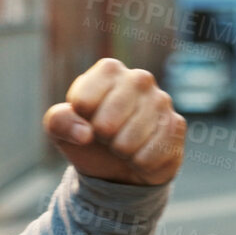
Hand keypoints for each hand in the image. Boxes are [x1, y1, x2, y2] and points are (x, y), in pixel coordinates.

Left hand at [43, 59, 186, 186]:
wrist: (119, 165)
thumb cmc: (88, 138)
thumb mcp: (60, 130)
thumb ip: (59, 122)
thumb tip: (86, 134)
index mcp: (109, 70)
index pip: (82, 102)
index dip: (80, 121)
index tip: (87, 121)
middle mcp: (139, 78)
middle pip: (105, 125)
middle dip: (102, 140)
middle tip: (108, 136)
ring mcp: (161, 100)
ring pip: (128, 142)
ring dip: (121, 153)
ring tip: (125, 144)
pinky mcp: (176, 125)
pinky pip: (149, 156)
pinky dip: (140, 164)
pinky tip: (142, 154)